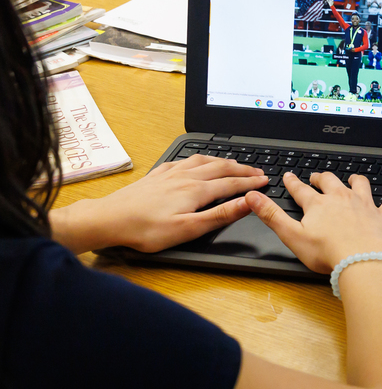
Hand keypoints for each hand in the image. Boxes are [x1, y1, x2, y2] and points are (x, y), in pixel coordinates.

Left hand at [51, 155, 266, 253]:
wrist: (109, 219)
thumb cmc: (146, 229)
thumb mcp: (189, 228)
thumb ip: (220, 215)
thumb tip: (246, 203)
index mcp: (196, 190)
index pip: (231, 184)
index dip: (250, 183)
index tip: (265, 181)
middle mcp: (185, 177)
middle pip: (220, 168)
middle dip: (242, 169)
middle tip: (257, 170)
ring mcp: (169, 174)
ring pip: (203, 161)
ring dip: (222, 161)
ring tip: (234, 163)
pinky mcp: (156, 175)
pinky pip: (183, 160)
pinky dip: (198, 158)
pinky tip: (197, 161)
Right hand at [245, 172, 381, 273]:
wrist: (360, 262)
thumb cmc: (328, 253)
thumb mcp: (291, 235)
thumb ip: (271, 215)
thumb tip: (252, 197)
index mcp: (318, 205)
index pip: (301, 190)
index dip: (293, 183)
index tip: (290, 176)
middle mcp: (341, 199)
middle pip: (330, 182)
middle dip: (322, 178)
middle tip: (317, 177)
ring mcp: (363, 206)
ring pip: (359, 185)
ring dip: (354, 180)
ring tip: (352, 178)